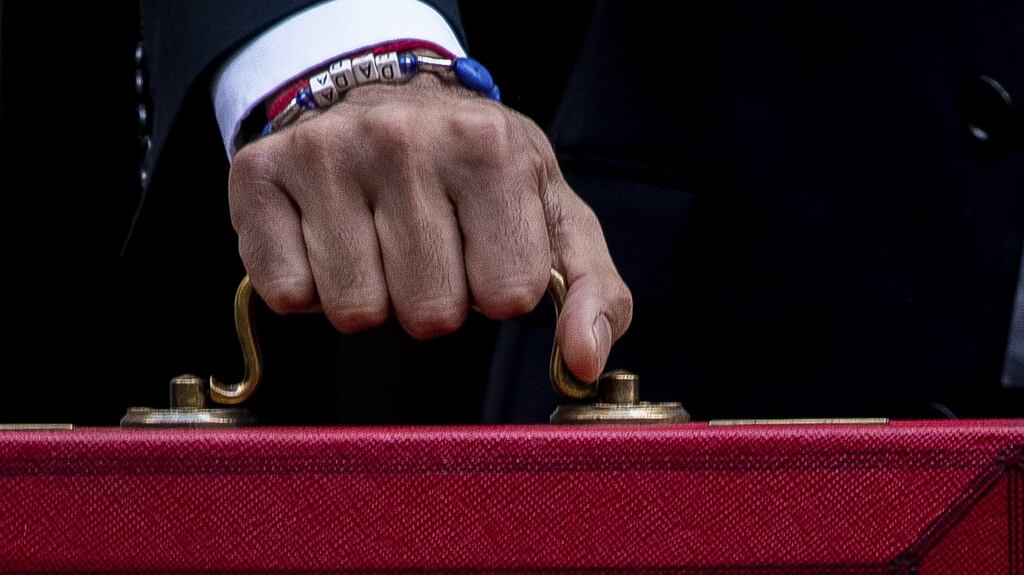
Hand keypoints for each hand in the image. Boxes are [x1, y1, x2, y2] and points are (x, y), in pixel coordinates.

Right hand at [228, 73, 630, 382]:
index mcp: (488, 148)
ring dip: (373, 295)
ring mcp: (323, 155)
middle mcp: (401, 141)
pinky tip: (328, 236)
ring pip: (355, 312)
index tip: (483, 248)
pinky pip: (288, 296)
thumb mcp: (551, 214)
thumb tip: (583, 360)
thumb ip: (592, 289)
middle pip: (429, 314)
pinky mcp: (258, 176)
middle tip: (427, 245)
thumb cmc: (477, 168)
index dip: (497, 288)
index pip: (508, 296)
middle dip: (435, 298)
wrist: (387, 98)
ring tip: (379, 238)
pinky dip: (310, 287)